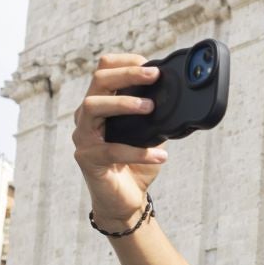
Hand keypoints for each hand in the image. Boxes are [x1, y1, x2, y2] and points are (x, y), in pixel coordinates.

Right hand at [72, 53, 168, 224]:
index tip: (152, 66)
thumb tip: (180, 98)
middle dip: (127, 74)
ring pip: (93, 106)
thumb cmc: (135, 165)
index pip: (104, 71)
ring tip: (150, 107)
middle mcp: (86, 116)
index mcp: (100, 105)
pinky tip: (160, 156)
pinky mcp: (88, 159)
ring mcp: (83, 136)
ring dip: (123, 103)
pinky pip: (112, 150)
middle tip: (154, 75)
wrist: (125, 201)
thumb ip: (157, 116)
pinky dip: (139, 152)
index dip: (126, 63)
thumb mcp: (150, 135)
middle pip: (98, 81)